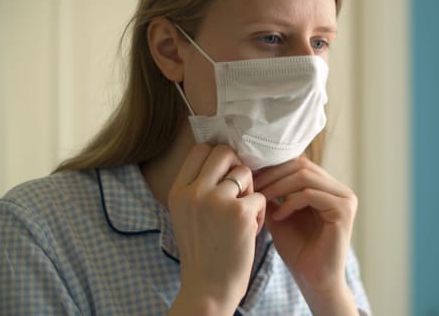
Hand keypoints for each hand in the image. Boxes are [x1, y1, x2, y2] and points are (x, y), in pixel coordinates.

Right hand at [167, 144, 264, 314]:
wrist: (208, 288)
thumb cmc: (203, 252)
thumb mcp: (188, 214)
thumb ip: (199, 187)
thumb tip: (225, 157)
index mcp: (178, 191)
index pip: (200, 150)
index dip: (218, 159)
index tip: (225, 175)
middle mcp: (194, 192)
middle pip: (224, 152)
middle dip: (236, 167)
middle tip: (239, 190)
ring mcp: (216, 200)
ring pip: (245, 172)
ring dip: (250, 190)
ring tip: (244, 214)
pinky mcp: (240, 212)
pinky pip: (260, 196)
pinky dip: (260, 212)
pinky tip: (250, 230)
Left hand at [254, 157, 358, 314]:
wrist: (313, 280)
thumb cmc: (297, 251)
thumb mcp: (278, 215)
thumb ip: (271, 195)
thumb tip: (251, 172)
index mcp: (327, 187)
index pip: (298, 164)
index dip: (272, 168)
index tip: (249, 177)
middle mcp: (339, 189)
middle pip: (301, 166)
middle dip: (272, 175)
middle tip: (251, 186)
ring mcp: (345, 198)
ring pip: (305, 176)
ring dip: (278, 186)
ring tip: (260, 199)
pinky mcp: (344, 210)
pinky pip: (311, 195)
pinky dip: (290, 203)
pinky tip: (277, 216)